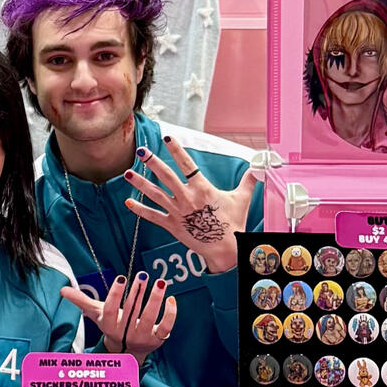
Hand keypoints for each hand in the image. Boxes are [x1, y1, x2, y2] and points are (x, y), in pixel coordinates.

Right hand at [62, 274, 175, 358]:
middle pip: (131, 312)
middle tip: (142, 275)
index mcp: (110, 325)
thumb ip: (82, 301)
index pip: (111, 310)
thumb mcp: (98, 314)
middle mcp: (126, 333)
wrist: (128, 350)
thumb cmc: (112, 326)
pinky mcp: (158, 339)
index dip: (115, 295)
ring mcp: (143, 337)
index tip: (121, 278)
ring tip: (160, 282)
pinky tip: (171, 298)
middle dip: (137, 293)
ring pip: (150, 318)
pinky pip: (166, 327)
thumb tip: (62, 290)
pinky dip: (170, 314)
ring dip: (155, 299)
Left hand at [122, 136, 258, 275]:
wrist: (226, 249)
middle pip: (167, 176)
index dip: (177, 150)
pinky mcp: (172, 226)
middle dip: (153, 162)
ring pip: (155, 194)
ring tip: (128, 173)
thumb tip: (259, 167)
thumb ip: (248, 181)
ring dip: (140, 183)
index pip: (188, 165)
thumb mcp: (242, 199)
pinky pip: (153, 216)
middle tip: (141, 151)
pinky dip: (140, 210)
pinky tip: (128, 202)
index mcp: (203, 189)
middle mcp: (187, 198)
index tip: (167, 137)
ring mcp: (178, 212)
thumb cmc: (233, 224)